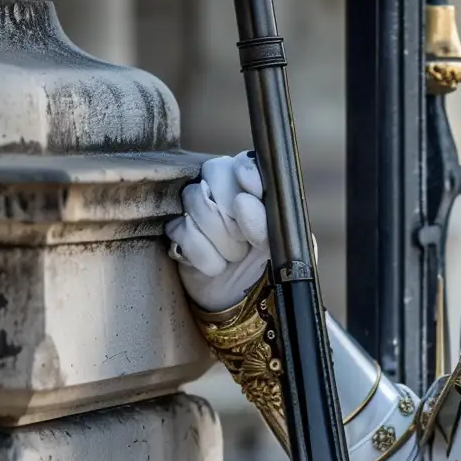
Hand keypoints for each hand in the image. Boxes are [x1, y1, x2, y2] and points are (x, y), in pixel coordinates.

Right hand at [168, 150, 268, 311]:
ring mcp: (197, 208)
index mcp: (256, 186)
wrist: (243, 299)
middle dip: (232, 208)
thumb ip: (271, 223)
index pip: (245, 161)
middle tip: (244, 237)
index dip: (247, 173)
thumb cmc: (268, 266)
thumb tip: (244, 201)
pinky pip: (180, 228)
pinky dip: (202, 252)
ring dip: (219, 235)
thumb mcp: (283, 247)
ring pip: (195, 198)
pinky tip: (216, 266)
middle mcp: (225, 189)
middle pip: (214, 171)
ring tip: (235, 256)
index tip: (254, 191)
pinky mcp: (176, 231)